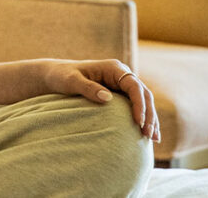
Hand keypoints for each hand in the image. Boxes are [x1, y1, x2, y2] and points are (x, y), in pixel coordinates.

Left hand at [43, 59, 159, 141]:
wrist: (54, 76)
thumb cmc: (61, 76)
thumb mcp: (71, 81)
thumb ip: (88, 88)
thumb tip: (107, 98)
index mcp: (113, 68)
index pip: (134, 86)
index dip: (139, 103)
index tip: (139, 121)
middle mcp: (121, 75)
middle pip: (143, 94)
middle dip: (149, 115)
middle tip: (149, 135)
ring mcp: (121, 85)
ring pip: (143, 102)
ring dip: (150, 119)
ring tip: (153, 139)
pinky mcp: (119, 95)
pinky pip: (135, 107)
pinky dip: (143, 120)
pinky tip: (147, 135)